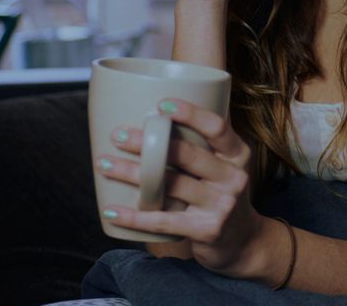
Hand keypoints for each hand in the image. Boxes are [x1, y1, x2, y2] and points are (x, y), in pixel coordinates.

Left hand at [97, 98, 270, 278]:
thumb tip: (172, 105)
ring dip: (130, 174)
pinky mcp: (206, 230)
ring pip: (169, 185)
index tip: (161, 104)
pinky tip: (111, 211)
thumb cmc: (223, 193)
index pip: (217, 127)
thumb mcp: (227, 165)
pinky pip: (163, 221)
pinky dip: (133, 217)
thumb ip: (207, 141)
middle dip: (147, 143)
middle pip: (186, 154)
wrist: (243, 241)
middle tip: (117, 135)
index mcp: (238, 154)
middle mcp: (234, 177)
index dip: (190, 113)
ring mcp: (221, 205)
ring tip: (103, 163)